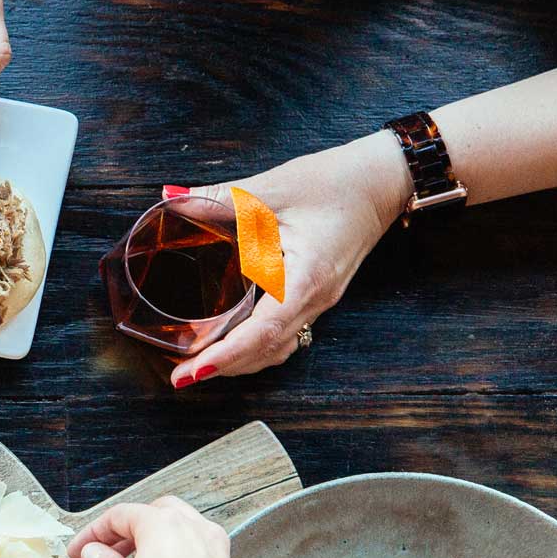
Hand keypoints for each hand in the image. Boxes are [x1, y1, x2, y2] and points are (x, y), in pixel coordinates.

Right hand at [67, 497, 253, 557]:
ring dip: (154, 542)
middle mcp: (196, 531)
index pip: (121, 515)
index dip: (94, 531)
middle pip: (155, 514)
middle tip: (106, 552)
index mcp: (165, 527)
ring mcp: (217, 552)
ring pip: (181, 531)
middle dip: (127, 530)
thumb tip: (96, 554)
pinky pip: (197, 554)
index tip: (83, 548)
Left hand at [170, 132, 411, 386]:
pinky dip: (255, 347)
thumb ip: (220, 196)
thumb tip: (171, 197)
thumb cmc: (337, 181)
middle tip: (180, 378)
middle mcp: (316, 298)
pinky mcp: (315, 295)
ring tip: (198, 368)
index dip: (226, 355)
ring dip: (240, 363)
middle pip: (267, 349)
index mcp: (307, 277)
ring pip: (277, 348)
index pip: (263, 330)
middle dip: (223, 368)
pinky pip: (285, 334)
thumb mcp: (273, 186)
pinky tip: (230, 346)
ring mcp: (319, 301)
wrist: (385, 179)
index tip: (193, 371)